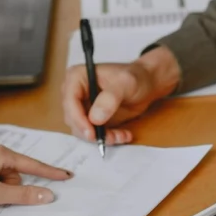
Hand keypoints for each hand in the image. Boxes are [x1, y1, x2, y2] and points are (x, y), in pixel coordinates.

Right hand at [61, 46, 180, 144]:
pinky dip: (108, 138)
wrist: (146, 84)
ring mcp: (82, 107)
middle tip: (110, 138)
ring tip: (121, 135)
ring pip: (82, 130)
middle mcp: (75, 92)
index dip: (78, 119)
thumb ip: (110, 98)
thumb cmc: (136, 77)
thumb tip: (95, 119)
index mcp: (77, 77)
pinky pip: (93, 134)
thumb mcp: (125, 83)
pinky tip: (123, 135)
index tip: (91, 133)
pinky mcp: (91, 119)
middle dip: (91, 131)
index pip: (69, 101)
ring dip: (101, 137)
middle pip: (73, 119)